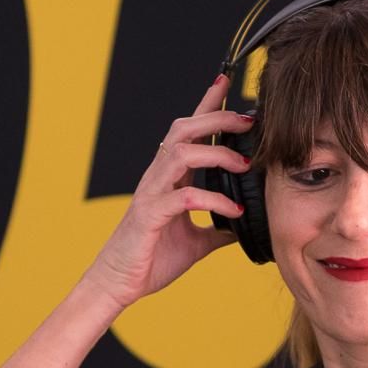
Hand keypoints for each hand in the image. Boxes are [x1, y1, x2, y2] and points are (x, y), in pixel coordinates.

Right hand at [82, 74, 251, 307]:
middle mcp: (159, 178)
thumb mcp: (196, 243)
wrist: (119, 284)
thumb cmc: (151, 260)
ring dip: (216, 153)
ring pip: (181, 153)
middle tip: (248, 119)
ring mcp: (152, 194)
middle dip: (217, 118)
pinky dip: (212, 201)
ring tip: (244, 164)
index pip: (189, 132)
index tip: (226, 82)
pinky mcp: (150, 215)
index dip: (206, 105)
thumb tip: (243, 226)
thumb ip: (218, 229)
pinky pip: (184, 198)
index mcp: (169, 178)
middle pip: (184, 130)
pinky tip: (233, 212)